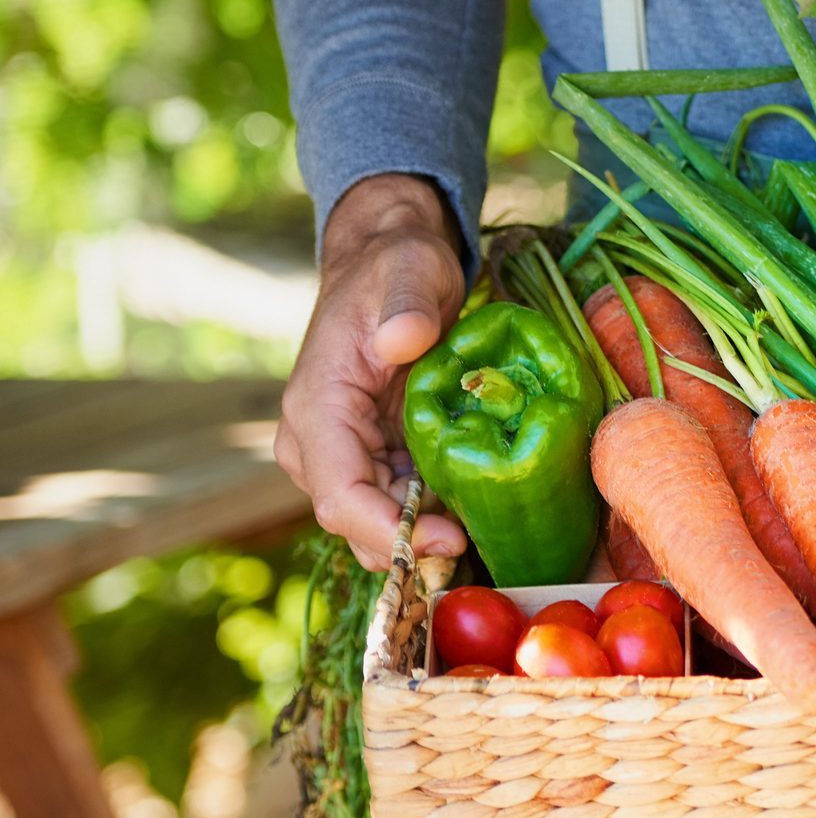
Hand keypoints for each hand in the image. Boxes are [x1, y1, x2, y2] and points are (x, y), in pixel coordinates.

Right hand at [275, 173, 469, 568]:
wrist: (393, 265)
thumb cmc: (396, 266)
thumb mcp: (409, 270)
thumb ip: (407, 304)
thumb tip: (404, 338)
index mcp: (317, 408)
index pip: (339, 494)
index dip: (390, 530)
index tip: (449, 540)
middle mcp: (321, 445)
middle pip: (359, 526)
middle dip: (417, 552)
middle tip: (486, 553)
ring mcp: (350, 457)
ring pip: (382, 528)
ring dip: (433, 545)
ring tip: (495, 545)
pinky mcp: (380, 461)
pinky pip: (406, 510)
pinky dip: (441, 524)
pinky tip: (487, 526)